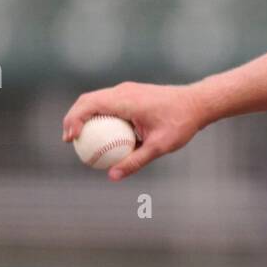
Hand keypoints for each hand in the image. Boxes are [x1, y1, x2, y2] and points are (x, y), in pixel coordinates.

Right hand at [62, 81, 206, 180]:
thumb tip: (112, 176)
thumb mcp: (160, 146)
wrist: (198, 103)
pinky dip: (98, 115)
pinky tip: (101, 134)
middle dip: (72, 118)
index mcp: (127, 99)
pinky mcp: (131, 93)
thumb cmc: (181, 123)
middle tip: (68, 140)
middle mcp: (123, 91)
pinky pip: (108, 103)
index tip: (71, 139)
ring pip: (96, 99)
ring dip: (83, 115)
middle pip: (87, 100)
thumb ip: (135, 161)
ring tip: (78, 138)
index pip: (90, 105)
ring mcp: (127, 90)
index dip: (74, 119)